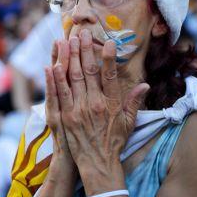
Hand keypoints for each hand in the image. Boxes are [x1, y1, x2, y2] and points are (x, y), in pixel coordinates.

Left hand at [49, 29, 149, 171]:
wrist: (98, 163)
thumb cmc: (114, 142)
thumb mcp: (129, 123)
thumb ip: (134, 102)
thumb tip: (145, 85)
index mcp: (111, 103)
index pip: (110, 75)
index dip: (109, 57)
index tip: (108, 41)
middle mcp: (94, 104)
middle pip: (88, 72)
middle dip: (85, 50)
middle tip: (82, 33)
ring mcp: (78, 110)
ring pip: (72, 79)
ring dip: (69, 58)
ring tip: (66, 41)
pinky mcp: (65, 117)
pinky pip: (59, 94)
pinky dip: (55, 79)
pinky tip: (52, 65)